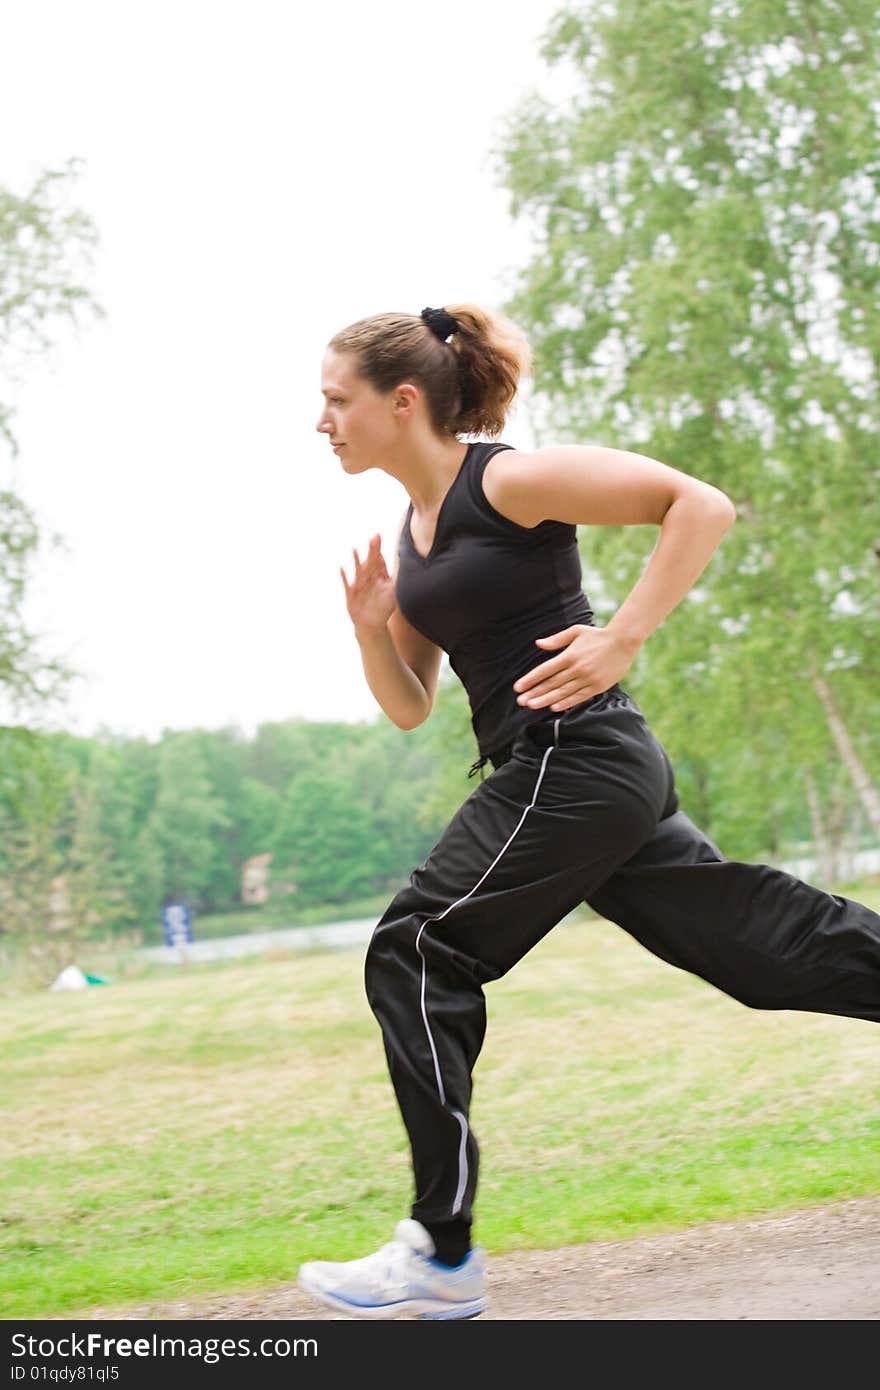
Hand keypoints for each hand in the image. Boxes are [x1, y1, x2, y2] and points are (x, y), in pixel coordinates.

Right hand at [340, 534, 396, 636]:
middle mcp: (367, 579)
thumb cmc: (382, 607)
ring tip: (355, 550)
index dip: (377, 549)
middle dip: (371, 551)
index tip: (378, 536)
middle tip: (373, 538)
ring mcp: (358, 587)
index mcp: (376, 577)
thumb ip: (389, 576)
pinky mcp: (351, 596)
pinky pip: (347, 586)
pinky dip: (344, 578)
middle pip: (369, 563)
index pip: (377, 560)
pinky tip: (342, 569)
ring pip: (359, 572)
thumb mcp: (390, 590)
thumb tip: (387, 560)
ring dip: (356, 562)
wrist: (373, 624)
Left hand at [513, 624, 640, 710]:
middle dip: (534, 693)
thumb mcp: (576, 631)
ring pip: (563, 692)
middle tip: (520, 701)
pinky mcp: (598, 686)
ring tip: (532, 705)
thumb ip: (556, 640)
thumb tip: (538, 644)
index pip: (545, 670)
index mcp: (570, 655)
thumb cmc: (597, 635)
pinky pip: (579, 697)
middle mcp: (577, 668)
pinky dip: (566, 703)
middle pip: (551, 683)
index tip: (518, 687)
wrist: (623, 641)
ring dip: (546, 700)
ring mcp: (588, 679)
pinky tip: (554, 707)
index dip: (530, 679)